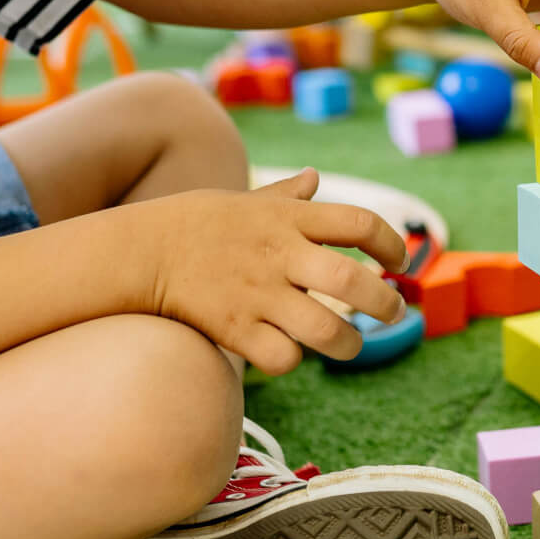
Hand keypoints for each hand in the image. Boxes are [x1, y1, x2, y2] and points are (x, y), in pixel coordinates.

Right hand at [150, 169, 407, 374]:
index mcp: (289, 219)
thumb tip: (314, 177)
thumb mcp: (247, 200)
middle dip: (386, 304)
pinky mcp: (235, 330)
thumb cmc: (198, 224)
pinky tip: (289, 352)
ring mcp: (258, 294)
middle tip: (394, 312)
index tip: (398, 260)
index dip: (392, 243)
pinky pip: (283, 358)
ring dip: (349, 344)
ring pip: (326, 331)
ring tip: (349, 344)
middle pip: (354, 283)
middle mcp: (280, 255)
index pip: (361, 223)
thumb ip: (287, 194)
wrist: (141, 251)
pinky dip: (293, 361)